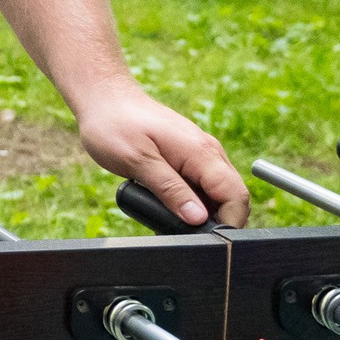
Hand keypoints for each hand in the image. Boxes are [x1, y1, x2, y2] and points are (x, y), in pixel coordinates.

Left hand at [74, 83, 249, 226]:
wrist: (104, 97)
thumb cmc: (114, 125)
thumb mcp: (137, 161)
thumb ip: (169, 189)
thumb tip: (198, 218)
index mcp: (202, 152)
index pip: (235, 195)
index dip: (229, 223)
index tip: (209, 242)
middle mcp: (208, 152)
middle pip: (231, 196)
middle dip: (217, 221)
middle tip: (187, 236)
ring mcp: (200, 154)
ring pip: (216, 192)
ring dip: (203, 212)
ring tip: (172, 223)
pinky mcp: (188, 157)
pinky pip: (200, 184)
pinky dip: (192, 200)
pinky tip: (170, 208)